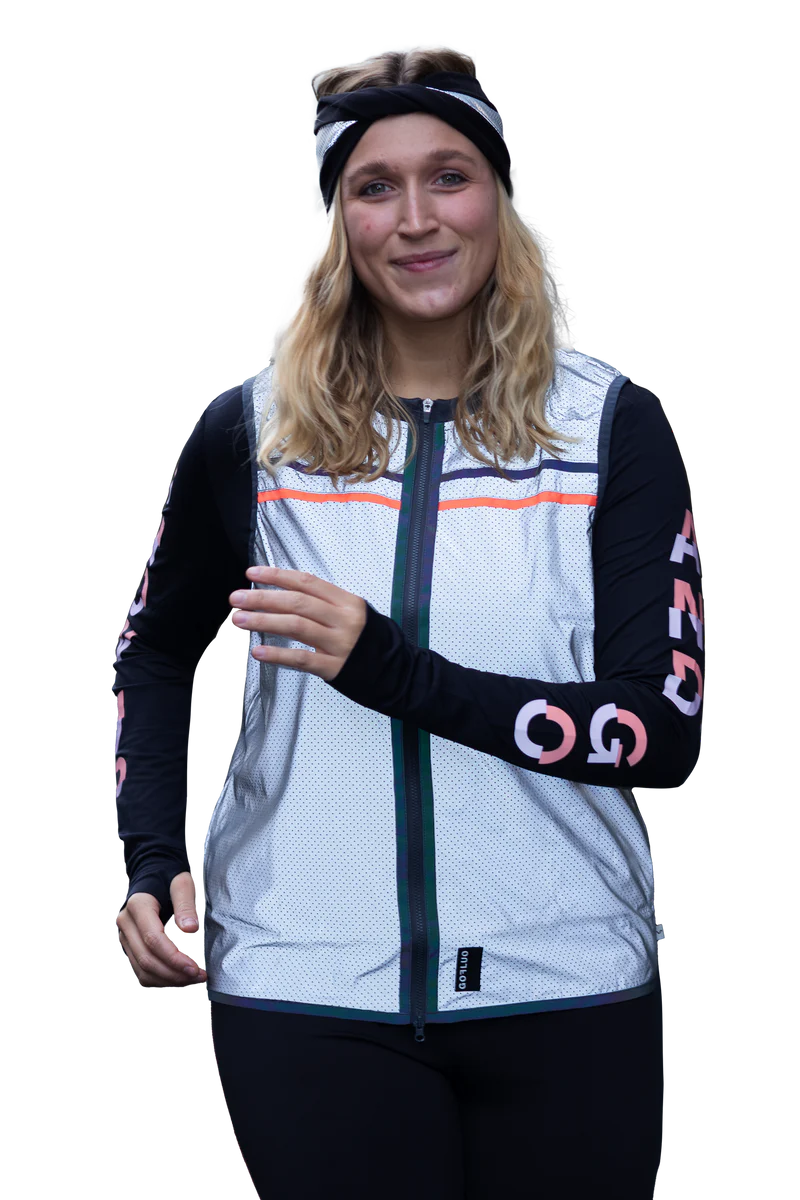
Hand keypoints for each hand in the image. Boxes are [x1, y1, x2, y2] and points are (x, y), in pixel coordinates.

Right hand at [114, 871, 206, 988]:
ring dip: (169, 979)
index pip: (153, 939)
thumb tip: (190, 929)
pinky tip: (179, 976)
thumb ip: (186, 905)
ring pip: (143, 969)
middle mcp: (126, 923)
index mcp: (138, 906)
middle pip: (147, 959)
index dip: (174, 957)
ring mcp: (125, 936)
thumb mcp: (183, 884)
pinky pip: (142, 970)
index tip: (194, 967)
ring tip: (193, 978)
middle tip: (199, 975)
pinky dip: (161, 979)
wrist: (155, 874)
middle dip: (174, 973)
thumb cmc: (170, 878)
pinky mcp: (130, 946)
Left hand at [229, 566, 366, 682]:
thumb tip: (287, 595)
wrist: (400, 673)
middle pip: (297, 602)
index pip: (307, 582)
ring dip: (264, 621)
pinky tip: (258, 652)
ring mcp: (340, 644)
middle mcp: (344, 620)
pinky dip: (278, 655)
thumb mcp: (356, 614)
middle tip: (236, 599)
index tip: (252, 574)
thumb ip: (327, 604)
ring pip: (296, 626)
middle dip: (263, 598)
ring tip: (239, 621)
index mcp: (347, 602)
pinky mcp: (335, 668)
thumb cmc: (372, 642)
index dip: (277, 576)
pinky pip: (302, 659)